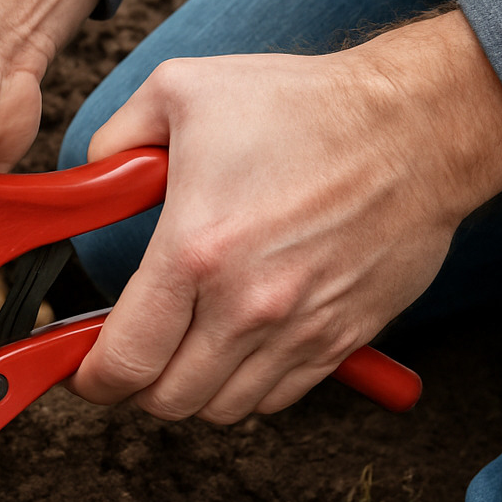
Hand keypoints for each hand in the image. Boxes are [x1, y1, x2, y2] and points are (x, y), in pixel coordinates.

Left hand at [69, 11, 501, 421]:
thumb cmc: (305, 107)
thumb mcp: (182, 91)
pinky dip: (249, 386)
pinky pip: (277, 399)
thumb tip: (90, 177)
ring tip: (186, 347)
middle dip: (137, 386)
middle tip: (135, 352)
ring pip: (221, 410)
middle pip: (166, 402)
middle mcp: (246, 305)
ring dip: (193, 390)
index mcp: (194, 252)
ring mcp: (298, 330)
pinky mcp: (340, 340)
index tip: (85, 366)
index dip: (91, 376)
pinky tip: (240, 343)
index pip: (123, 361)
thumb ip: (115, 140)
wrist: (416, 126)